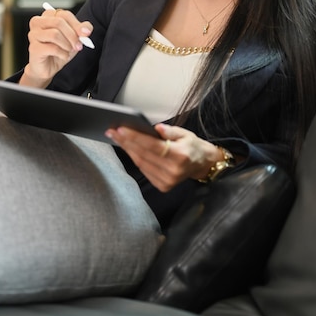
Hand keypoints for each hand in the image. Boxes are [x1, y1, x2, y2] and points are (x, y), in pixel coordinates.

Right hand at [20, 9, 92, 87]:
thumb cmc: (58, 50)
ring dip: (67, 45)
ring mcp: (33, 35)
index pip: (64, 14)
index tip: (85, 34)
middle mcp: (38, 22)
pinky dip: (62, 54)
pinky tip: (63, 56)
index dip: (77, 24)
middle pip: (59, 22)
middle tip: (78, 46)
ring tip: (68, 51)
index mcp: (48, 16)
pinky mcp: (33, 48)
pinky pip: (52, 48)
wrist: (47, 68)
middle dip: (72, 35)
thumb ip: (81, 30)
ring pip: (54, 34)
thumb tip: (86, 30)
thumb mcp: (73, 38)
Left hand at [105, 123, 223, 191]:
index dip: (135, 137)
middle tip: (112, 131)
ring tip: (117, 137)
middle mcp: (173, 171)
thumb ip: (170, 131)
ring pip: (140, 163)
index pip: (152, 146)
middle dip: (126, 142)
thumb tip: (156, 128)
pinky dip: (135, 158)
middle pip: (143, 155)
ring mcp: (167, 181)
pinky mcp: (162, 186)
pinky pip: (144, 170)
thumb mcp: (186, 134)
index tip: (121, 129)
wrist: (202, 164)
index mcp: (180, 156)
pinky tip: (127, 148)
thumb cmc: (192, 146)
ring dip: (127, 149)